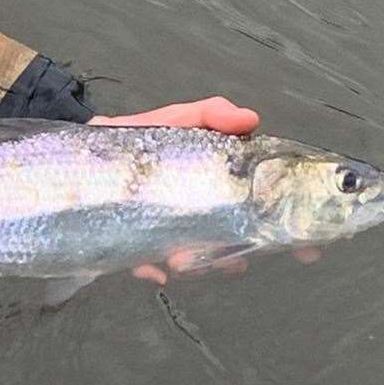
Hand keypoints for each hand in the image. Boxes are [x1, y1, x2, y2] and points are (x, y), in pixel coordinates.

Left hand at [90, 97, 319, 282]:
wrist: (76, 158)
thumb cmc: (135, 139)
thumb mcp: (177, 118)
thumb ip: (211, 114)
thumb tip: (250, 119)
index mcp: (218, 187)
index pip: (262, 208)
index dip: (288, 225)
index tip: (307, 243)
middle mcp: (200, 216)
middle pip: (233, 242)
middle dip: (243, 254)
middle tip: (245, 260)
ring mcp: (169, 234)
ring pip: (196, 259)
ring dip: (199, 264)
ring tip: (188, 261)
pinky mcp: (134, 247)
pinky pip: (149, 266)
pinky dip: (154, 270)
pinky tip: (156, 269)